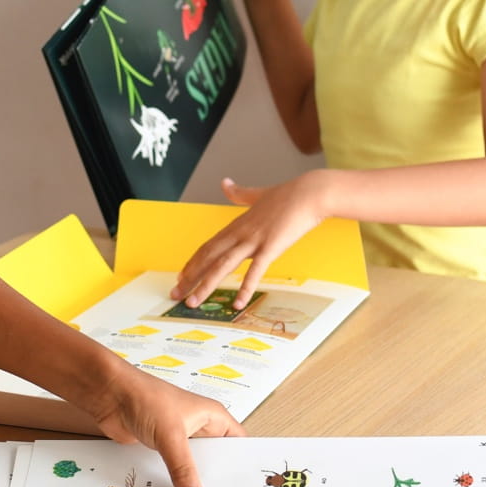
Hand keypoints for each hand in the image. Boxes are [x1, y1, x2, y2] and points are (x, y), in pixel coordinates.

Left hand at [89, 363, 244, 486]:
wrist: (109, 394)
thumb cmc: (145, 399)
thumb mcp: (171, 434)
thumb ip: (183, 468)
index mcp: (213, 417)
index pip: (239, 445)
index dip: (244, 467)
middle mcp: (200, 428)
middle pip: (216, 461)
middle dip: (217, 482)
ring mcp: (180, 438)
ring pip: (194, 467)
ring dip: (193, 484)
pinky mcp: (161, 448)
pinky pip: (174, 470)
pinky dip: (174, 483)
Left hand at [171, 172, 331, 309]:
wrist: (310, 193)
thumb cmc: (288, 195)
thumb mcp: (257, 195)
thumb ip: (239, 193)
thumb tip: (224, 183)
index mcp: (236, 225)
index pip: (208, 247)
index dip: (193, 262)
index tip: (181, 276)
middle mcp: (239, 233)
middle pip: (208, 258)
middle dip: (190, 278)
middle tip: (175, 294)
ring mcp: (253, 240)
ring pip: (222, 266)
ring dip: (205, 285)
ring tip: (192, 302)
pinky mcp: (271, 247)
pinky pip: (255, 271)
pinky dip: (245, 288)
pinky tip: (237, 303)